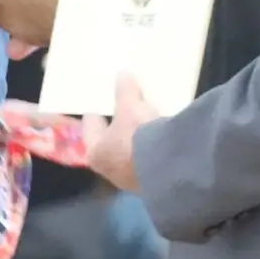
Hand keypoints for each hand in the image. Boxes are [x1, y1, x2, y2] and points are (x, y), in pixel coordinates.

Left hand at [80, 75, 160, 193]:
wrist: (170, 166)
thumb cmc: (138, 134)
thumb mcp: (131, 106)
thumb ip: (125, 90)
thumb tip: (122, 76)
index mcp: (95, 152)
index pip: (90, 129)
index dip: (95, 115)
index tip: (98, 106)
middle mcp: (109, 170)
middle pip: (109, 144)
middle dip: (115, 129)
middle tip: (122, 113)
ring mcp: (130, 180)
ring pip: (128, 155)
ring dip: (134, 141)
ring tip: (143, 124)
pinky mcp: (150, 183)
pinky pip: (146, 161)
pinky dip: (149, 150)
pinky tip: (158, 140)